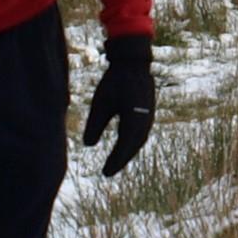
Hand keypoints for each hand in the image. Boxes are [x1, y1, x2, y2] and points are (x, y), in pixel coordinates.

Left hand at [80, 33, 154, 178]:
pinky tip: (124, 145)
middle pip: (133, 147)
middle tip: (108, 172)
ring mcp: (149, 117)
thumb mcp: (100, 102)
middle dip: (121, 160)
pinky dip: (132, 143)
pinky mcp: (149, 113)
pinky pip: (141, 133)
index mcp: (133, 119)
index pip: (124, 147)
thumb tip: (88, 145)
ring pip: (138, 141)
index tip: (105, 174)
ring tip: (115, 162)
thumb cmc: (115, 81)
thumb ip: (95, 124)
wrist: (133, 63)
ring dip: (127, 152)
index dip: (115, 161)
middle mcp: (145, 121)